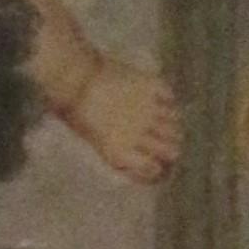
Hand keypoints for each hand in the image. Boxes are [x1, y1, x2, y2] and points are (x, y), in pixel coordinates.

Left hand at [70, 55, 184, 185]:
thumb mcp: (91, 142)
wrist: (75, 79)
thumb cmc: (74, 113)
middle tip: (168, 144)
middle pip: (170, 149)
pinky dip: (167, 97)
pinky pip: (169, 95)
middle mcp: (139, 135)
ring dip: (171, 124)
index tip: (156, 165)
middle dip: (171, 149)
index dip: (157, 169)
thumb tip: (133, 164)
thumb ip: (115, 154)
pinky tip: (161, 98)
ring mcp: (148, 110)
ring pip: (173, 123)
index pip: (153, 169)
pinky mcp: (151, 87)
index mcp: (121, 152)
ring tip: (167, 122)